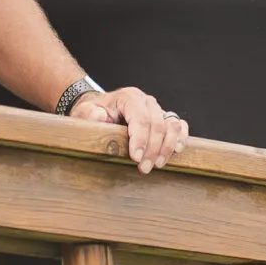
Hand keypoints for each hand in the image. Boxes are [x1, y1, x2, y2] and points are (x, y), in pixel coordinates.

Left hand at [71, 85, 189, 172]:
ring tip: (158, 164)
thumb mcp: (84, 112)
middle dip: (153, 148)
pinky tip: (177, 151)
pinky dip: (181, 137)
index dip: (140, 138)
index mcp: (129, 97)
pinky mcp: (164, 118)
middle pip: (157, 124)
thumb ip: (89, 114)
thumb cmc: (93, 113)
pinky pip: (179, 125)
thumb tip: (100, 117)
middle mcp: (146, 101)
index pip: (140, 117)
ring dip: (167, 146)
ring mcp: (157, 109)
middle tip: (144, 168)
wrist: (102, 109)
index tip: (136, 158)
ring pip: (171, 125)